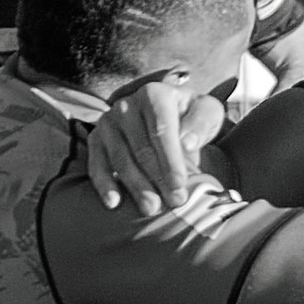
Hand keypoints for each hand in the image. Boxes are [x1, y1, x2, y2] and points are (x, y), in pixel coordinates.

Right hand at [85, 80, 227, 214]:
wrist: (169, 115)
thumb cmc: (191, 118)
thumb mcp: (207, 113)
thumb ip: (201, 123)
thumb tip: (187, 143)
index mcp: (154, 94)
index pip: (161, 130)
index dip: (171, 160)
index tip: (180, 185)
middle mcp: (126, 105)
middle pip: (141, 147)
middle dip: (158, 178)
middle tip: (173, 202)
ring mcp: (108, 122)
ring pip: (120, 158)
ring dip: (136, 186)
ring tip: (151, 208)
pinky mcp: (96, 139)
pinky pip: (97, 164)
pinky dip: (104, 184)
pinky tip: (114, 204)